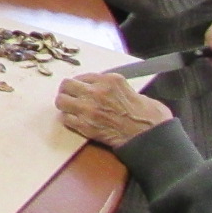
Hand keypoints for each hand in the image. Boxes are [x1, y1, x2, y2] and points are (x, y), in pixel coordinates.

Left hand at [55, 72, 173, 147]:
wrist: (150, 136)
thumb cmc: (148, 115)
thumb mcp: (131, 89)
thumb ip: (112, 86)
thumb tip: (100, 88)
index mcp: (109, 80)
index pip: (83, 76)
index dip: (80, 83)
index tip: (80, 87)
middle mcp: (96, 92)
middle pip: (67, 85)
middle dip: (67, 90)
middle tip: (69, 95)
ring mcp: (89, 109)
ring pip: (62, 101)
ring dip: (65, 104)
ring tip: (70, 108)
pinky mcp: (86, 126)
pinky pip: (66, 119)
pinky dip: (69, 119)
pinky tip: (76, 120)